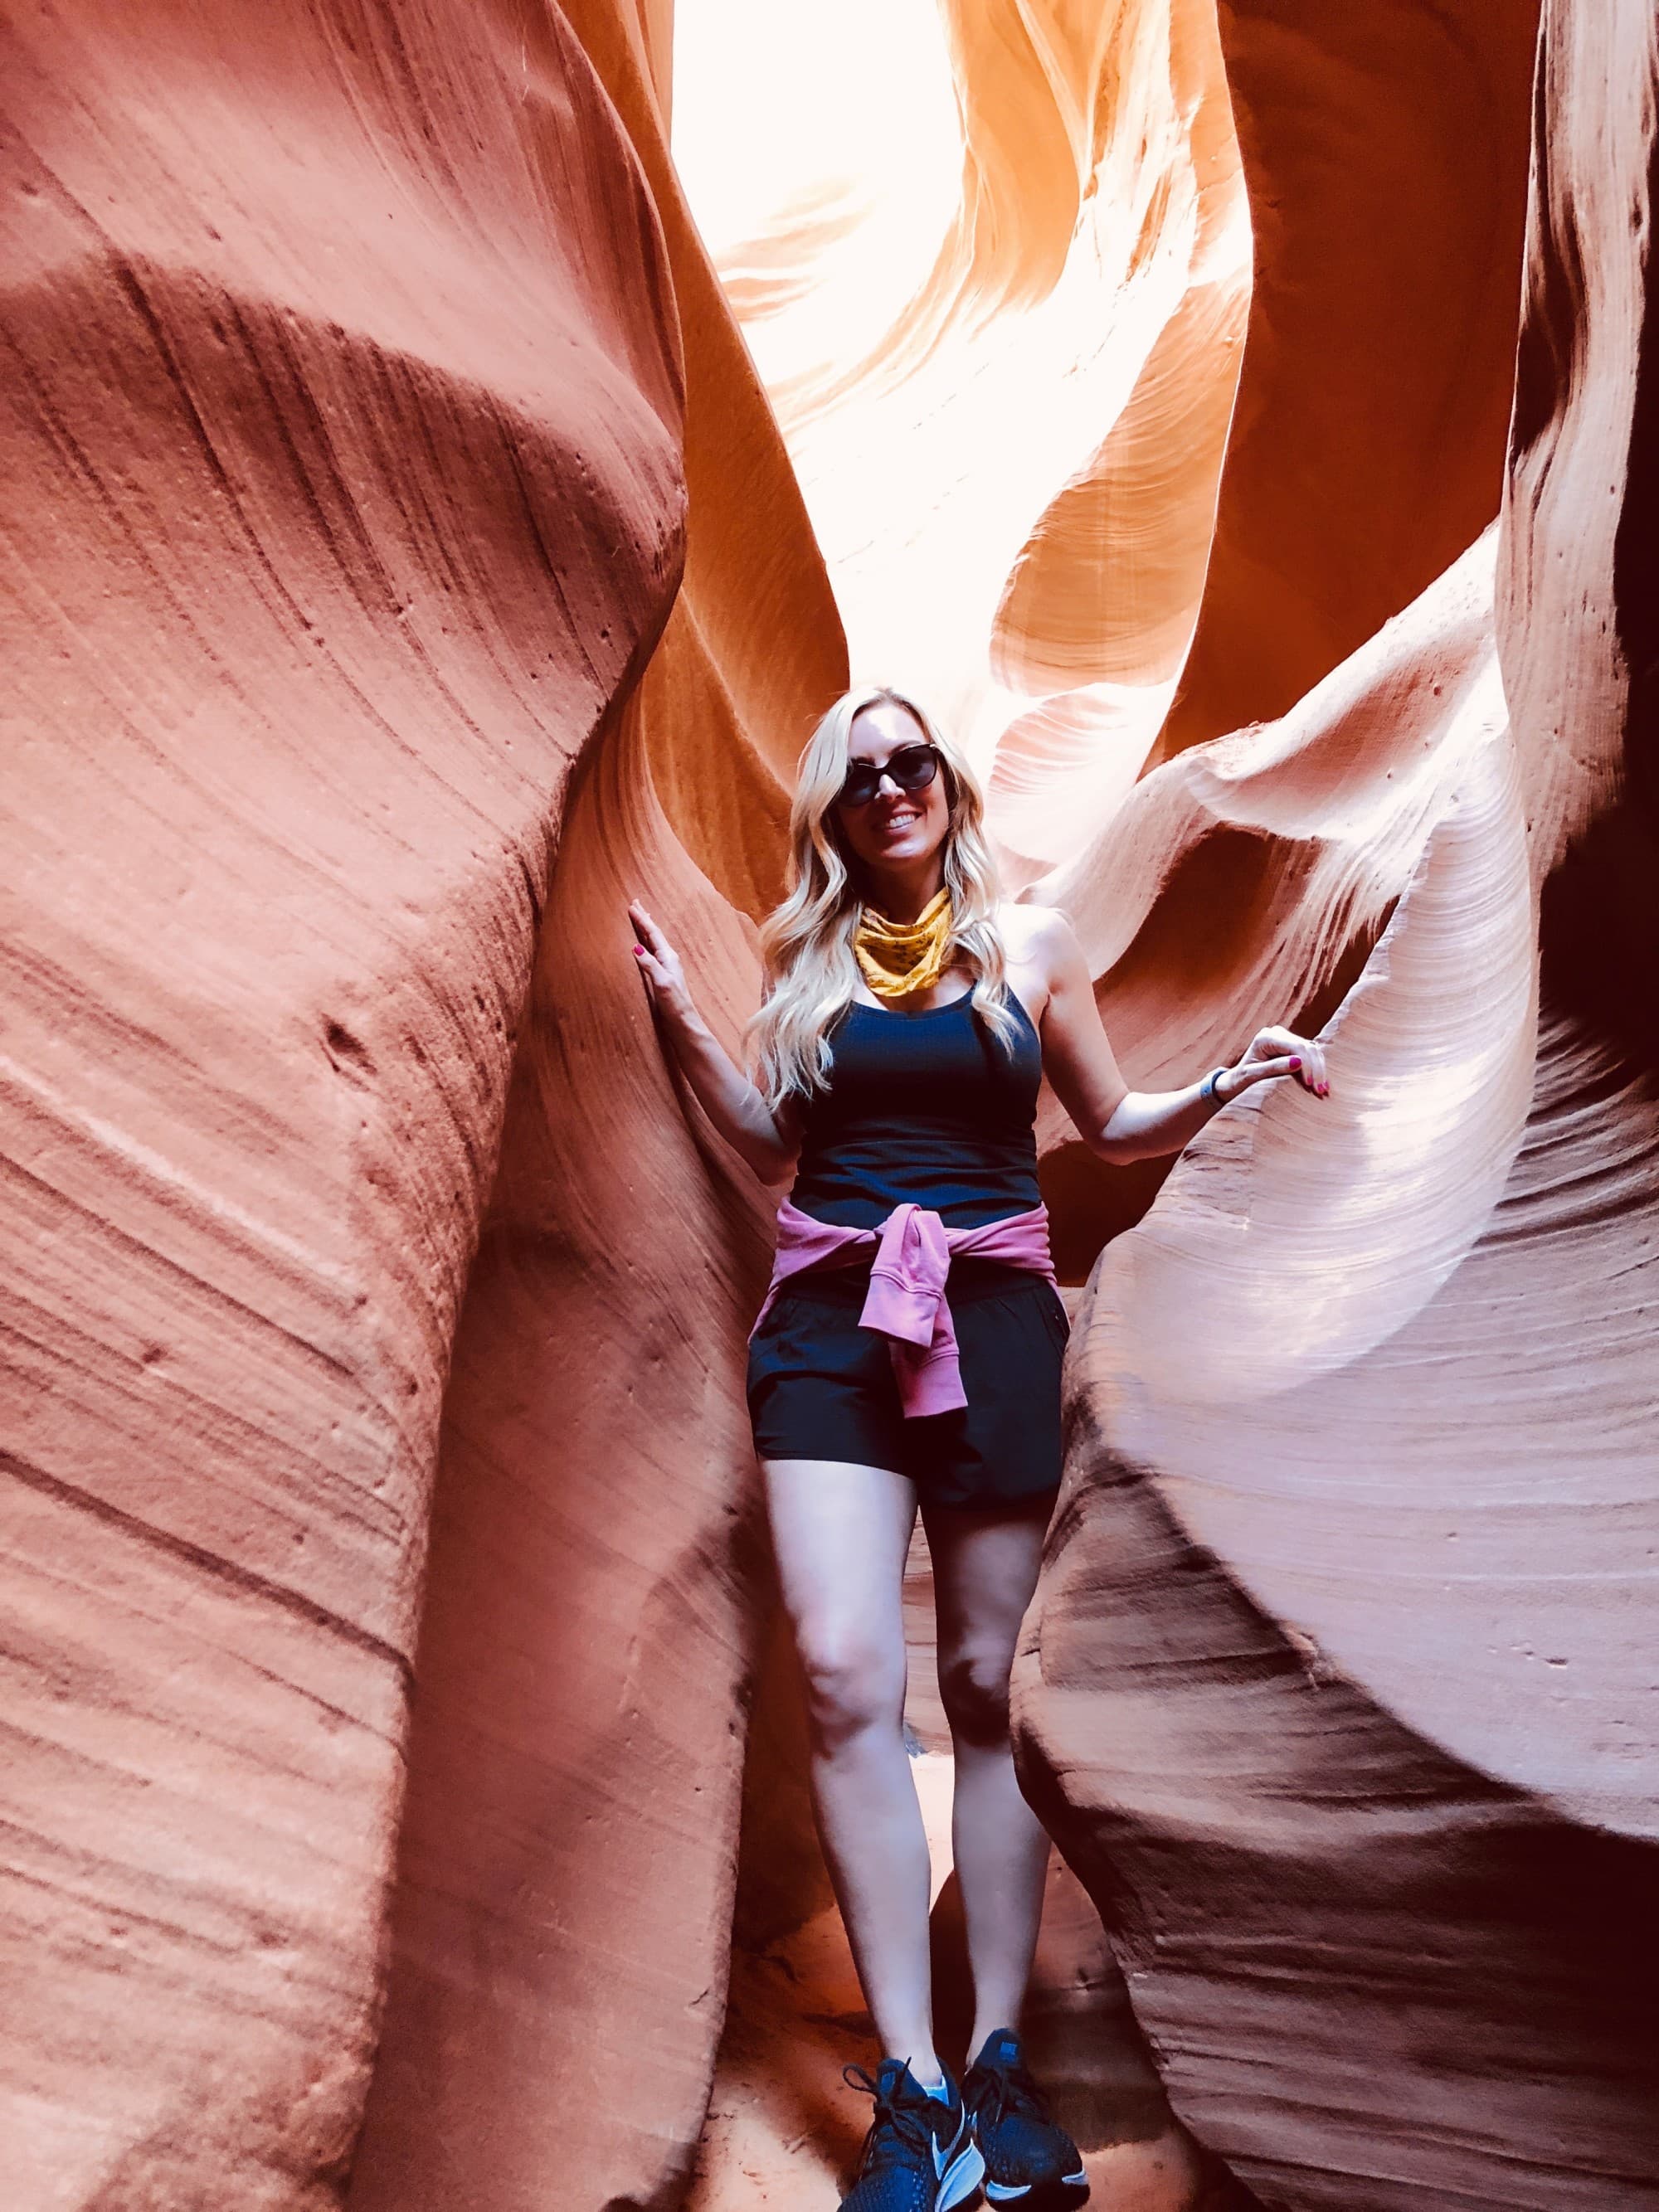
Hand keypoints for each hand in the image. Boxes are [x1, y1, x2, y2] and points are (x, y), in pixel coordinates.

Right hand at [628, 900, 692, 1022]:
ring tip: (640, 918)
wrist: (684, 1022)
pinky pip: (651, 953)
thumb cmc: (675, 1004)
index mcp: (668, 958)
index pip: (652, 934)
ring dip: (645, 929)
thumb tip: (636, 946)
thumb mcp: (662, 983)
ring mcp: (665, 967)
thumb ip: (650, 964)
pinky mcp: (661, 976)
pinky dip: (646, 943)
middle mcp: (668, 959)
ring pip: (652, 942)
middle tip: (635, 903)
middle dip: (644, 918)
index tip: (631, 906)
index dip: (642, 920)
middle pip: (653, 934)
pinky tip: (644, 945)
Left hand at [1222, 1024, 1329, 1099]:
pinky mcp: (1292, 1046)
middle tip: (1320, 1090)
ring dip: (1319, 1069)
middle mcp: (1278, 1033)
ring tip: (1323, 1089)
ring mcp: (1286, 1038)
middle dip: (1316, 1069)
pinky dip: (1317, 1068)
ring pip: (1312, 1050)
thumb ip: (1274, 1067)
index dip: (1307, 1065)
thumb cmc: (1241, 1078)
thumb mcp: (1254, 1075)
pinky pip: (1310, 1054)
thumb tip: (1298, 1062)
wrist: (1237, 1079)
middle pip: (1306, 1047)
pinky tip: (1321, 1082)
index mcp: (1267, 1037)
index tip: (1310, 1084)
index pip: (1295, 1047)